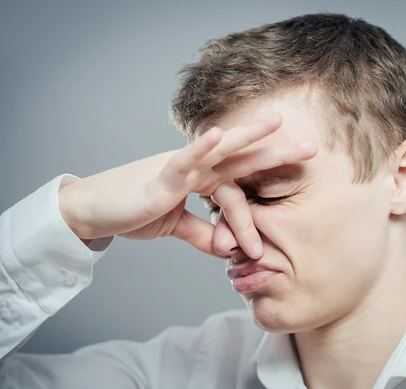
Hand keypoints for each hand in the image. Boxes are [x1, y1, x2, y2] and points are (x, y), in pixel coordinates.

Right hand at [58, 115, 316, 258]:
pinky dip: (201, 149)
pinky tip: (219, 136)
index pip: (241, 180)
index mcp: (201, 178)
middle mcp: (195, 167)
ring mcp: (179, 169)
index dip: (266, 190)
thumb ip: (203, 234)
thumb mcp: (176, 226)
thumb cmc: (134, 211)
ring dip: (247, 137)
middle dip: (275, 151)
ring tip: (275, 124)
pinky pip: (184, 161)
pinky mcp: (160, 179)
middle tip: (311, 148)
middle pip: (242, 156)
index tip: (293, 197)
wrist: (93, 213)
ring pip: (219, 150)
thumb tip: (228, 248)